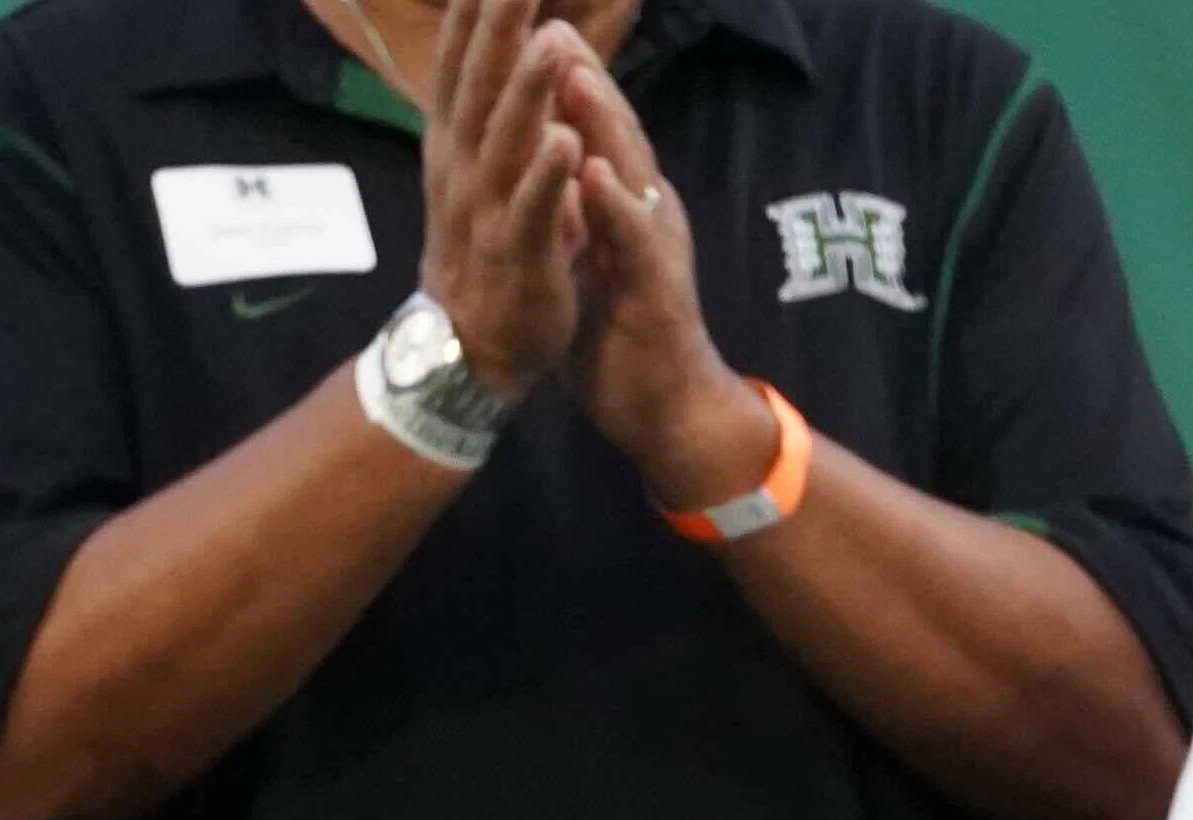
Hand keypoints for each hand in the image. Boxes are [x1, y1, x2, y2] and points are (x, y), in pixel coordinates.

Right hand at [413, 0, 592, 393]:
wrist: (467, 345)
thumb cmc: (481, 250)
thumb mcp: (479, 170)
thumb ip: (493, 113)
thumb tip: (513, 50)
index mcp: (458, 143)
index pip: (464, 65)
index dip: (473, 15)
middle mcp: (463, 167)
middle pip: (479, 86)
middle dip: (498, 28)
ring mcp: (486, 209)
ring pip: (505, 142)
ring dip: (525, 93)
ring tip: (546, 43)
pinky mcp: (516, 253)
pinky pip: (531, 211)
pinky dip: (545, 176)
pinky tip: (564, 142)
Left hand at [547, 60, 773, 512]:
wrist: (663, 409)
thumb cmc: (620, 335)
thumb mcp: (585, 258)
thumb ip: (571, 212)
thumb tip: (548, 172)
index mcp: (623, 204)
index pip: (593, 131)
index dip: (564, 82)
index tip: (530, 31)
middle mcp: (646, 212)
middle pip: (616, 132)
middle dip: (584, 77)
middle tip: (551, 22)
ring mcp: (655, 246)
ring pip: (632, 172)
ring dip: (604, 123)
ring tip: (573, 73)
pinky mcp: (657, 289)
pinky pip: (635, 241)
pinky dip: (614, 205)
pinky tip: (593, 174)